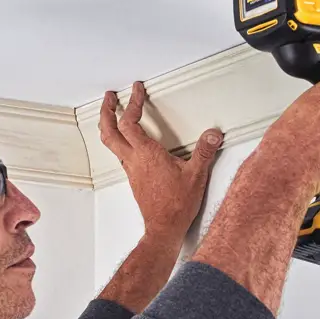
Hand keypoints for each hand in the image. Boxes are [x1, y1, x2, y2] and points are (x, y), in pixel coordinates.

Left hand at [99, 81, 224, 241]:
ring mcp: (131, 170)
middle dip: (107, 111)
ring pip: (111, 143)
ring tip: (113, 113)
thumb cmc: (176, 206)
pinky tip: (129, 141)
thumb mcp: (196, 175)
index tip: (136, 89)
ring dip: (109, 125)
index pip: (130, 121)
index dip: (132, 102)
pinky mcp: (134, 179)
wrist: (164, 228)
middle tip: (110, 97)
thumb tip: (212, 135)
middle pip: (109, 131)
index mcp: (146, 154)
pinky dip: (119, 140)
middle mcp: (134, 161)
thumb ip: (204, 152)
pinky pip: (120, 154)